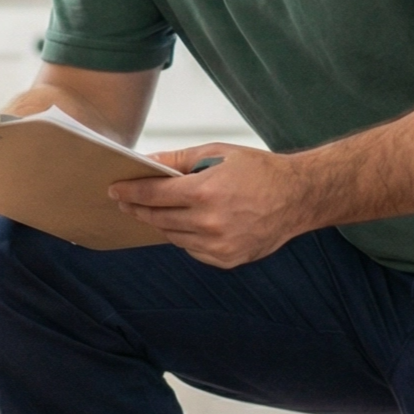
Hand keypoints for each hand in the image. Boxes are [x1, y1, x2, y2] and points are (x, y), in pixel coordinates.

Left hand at [108, 144, 324, 268]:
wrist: (298, 198)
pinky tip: (189, 223)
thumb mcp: (218, 154)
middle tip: (125, 202)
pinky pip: (192, 249)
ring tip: (156, 210)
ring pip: (173, 235)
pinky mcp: (226, 260)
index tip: (115, 190)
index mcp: (206, 192)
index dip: (130, 192)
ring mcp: (218, 245)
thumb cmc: (260, 171)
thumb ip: (179, 160)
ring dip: (162, 223)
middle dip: (138, 209)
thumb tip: (148, 162)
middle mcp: (210, 222)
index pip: (153, 194)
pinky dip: (185, 236)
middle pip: (158, 218)